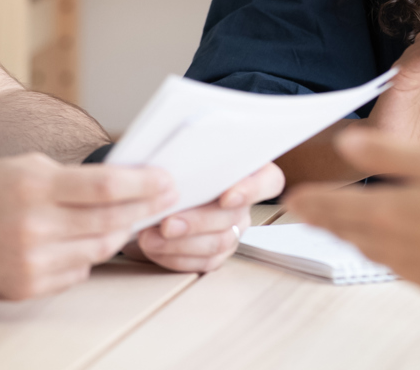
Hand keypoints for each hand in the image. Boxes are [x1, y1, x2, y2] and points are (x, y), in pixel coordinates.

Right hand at [0, 153, 176, 299]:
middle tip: (166, 199)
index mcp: (34, 187)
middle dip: (144, 209)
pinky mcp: (26, 288)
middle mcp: (34, 226)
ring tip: (128, 219)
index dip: (143, 185)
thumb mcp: (23, 167)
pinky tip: (82, 242)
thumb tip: (123, 182)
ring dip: (117, 234)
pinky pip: (76, 272)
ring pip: (97, 250)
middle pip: (108, 221)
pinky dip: (86, 256)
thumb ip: (71, 177)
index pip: (105, 188)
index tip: (167, 180)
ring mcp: (30, 262)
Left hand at [130, 163, 284, 272]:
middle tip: (168, 223)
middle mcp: (243, 203)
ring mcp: (232, 230)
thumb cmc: (167, 171)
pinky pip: (204, 262)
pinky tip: (153, 247)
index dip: (252, 190)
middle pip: (235, 216)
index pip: (269, 180)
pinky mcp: (215, 253)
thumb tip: (172, 168)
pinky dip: (174, 257)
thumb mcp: (177, 157)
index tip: (227, 197)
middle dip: (198, 221)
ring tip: (151, 237)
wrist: (150, 195)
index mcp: (245, 171)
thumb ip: (186, 160)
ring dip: (181, 243)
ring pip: (219, 242)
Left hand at [286, 128, 419, 308]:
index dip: (310, 201)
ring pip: (364, 248)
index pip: (333, 206)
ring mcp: (406, 266)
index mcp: (385, 210)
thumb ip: (388, 151)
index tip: (293, 198)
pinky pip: (390, 264)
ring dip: (344, 235)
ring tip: (333, 225)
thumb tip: (347, 142)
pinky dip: (377, 251)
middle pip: (343, 229)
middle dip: (320, 218)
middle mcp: (388, 243)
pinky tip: (383, 245)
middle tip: (301, 211)